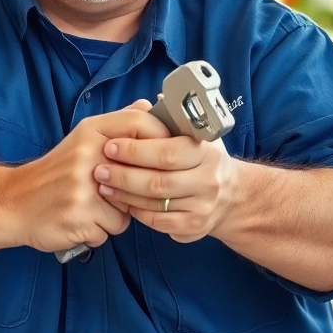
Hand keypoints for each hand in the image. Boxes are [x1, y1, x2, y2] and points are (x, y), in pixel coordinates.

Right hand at [0, 101, 168, 253]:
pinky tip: (81, 221)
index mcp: (90, 132)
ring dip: (115, 215)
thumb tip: (147, 104)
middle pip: (143, 174)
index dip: (162, 140)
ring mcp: (82, 189)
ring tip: (92, 207)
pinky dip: (98, 231)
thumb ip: (118, 123)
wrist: (12, 202)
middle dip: (138, 189)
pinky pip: (109, 231)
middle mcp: (87, 156)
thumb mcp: (82, 139)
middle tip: (119, 193)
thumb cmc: (54, 174)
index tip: (165, 156)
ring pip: (128, 210)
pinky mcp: (78, 218)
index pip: (141, 124)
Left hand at [93, 134, 242, 243]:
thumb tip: (142, 106)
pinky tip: (123, 202)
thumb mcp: (196, 136)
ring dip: (124, 194)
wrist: (231, 195)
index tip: (111, 146)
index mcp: (208, 152)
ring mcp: (202, 206)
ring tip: (104, 185)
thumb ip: (169, 122)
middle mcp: (208, 181)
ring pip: (154, 203)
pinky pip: (157, 221)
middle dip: (123, 175)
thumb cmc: (204, 159)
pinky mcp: (194, 226)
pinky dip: (136, 211)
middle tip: (100, 169)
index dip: (135, 150)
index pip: (168, 152)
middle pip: (158, 181)